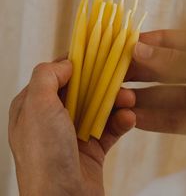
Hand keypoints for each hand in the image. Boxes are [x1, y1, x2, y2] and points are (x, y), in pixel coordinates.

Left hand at [9, 59, 135, 195]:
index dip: (77, 63)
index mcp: (33, 106)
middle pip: (81, 89)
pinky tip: (129, 118)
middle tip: (120, 77)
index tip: (97, 54)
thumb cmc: (45, 155)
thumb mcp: (37, 107)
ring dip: (116, 100)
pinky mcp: (92, 147)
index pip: (56, 75)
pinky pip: (109, 127)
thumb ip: (46, 76)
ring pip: (98, 106)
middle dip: (102, 82)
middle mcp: (51, 118)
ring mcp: (72, 133)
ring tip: (129, 99)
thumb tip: (67, 64)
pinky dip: (120, 120)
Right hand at [118, 30, 185, 148]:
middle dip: (135, 72)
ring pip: (161, 96)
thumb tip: (137, 48)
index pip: (165, 41)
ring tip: (115, 98)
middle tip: (109, 74)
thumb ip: (173, 59)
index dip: (142, 42)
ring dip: (138, 98)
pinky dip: (150, 120)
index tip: (117, 45)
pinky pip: (170, 119)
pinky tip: (132, 118)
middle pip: (158, 70)